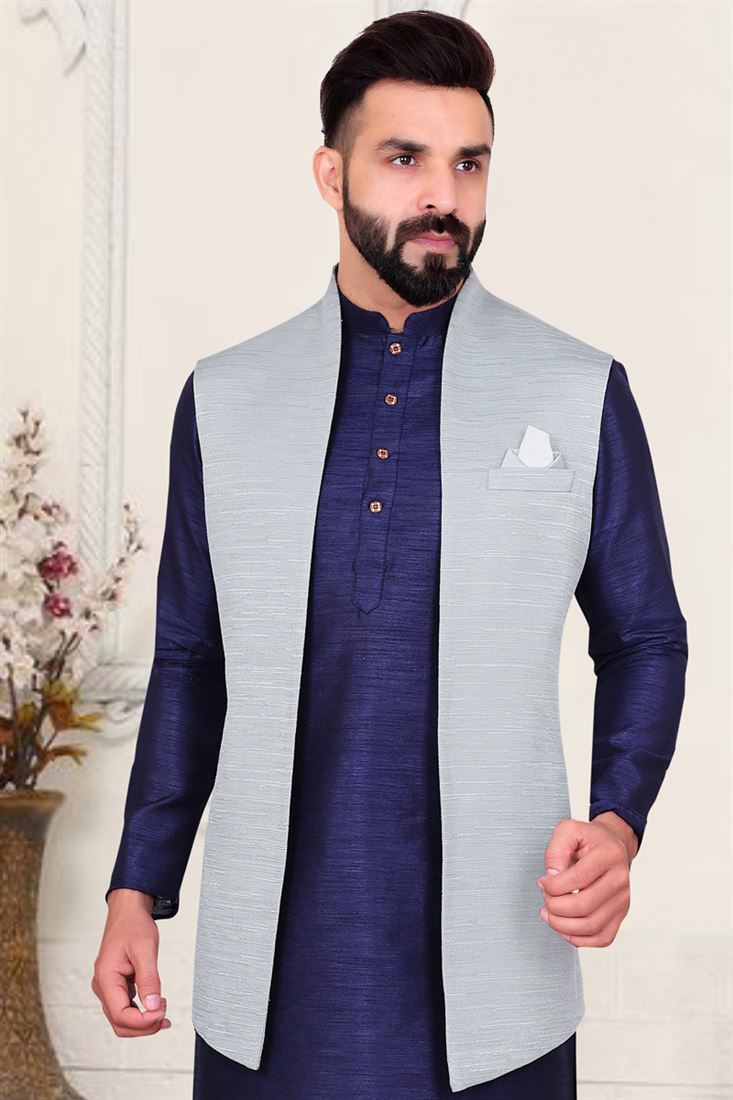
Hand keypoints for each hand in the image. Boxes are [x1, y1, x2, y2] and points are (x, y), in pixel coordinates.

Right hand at [91, 888, 170, 1035]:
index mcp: (105, 978)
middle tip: (165, 1019)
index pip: (120, 1015)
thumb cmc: (133, 925)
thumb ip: (149, 980)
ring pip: (121, 1019)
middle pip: (119, 1023)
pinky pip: (125, 1008)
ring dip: (143, 1023)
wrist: (128, 912)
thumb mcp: (145, 950)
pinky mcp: (115, 986)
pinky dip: (140, 1013)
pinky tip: (156, 1008)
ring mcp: (108, 987)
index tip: (162, 1014)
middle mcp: (102, 986)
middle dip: (143, 1027)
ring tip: (163, 1014)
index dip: (142, 1022)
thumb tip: (153, 1007)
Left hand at [536, 816, 634, 947]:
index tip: (543, 882)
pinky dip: (580, 939)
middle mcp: (619, 880)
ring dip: (563, 926)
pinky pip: (602, 938)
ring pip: (591, 926)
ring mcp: (622, 900)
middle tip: (546, 898)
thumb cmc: (591, 839)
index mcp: (608, 856)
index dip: (552, 885)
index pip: (577, 879)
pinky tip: (565, 928)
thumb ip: (556, 849)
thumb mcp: (569, 830)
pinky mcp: (621, 914)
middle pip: (584, 906)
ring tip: (550, 914)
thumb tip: (552, 876)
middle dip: (555, 907)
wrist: (614, 844)